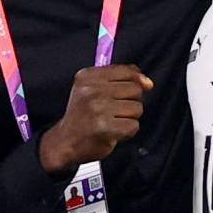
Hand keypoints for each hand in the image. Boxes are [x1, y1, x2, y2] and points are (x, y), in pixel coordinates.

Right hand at [38, 64, 152, 174]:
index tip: (134, 89)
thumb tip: (147, 82)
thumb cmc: (82, 116)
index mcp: (87, 76)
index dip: (136, 80)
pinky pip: (133, 126)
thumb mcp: (92, 89)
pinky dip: (127, 132)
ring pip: (136, 108)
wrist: (65, 141)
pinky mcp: (103, 127)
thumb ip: (119, 78)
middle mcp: (91, 90)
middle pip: (135, 89)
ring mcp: (97, 108)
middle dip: (130, 101)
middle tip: (114, 110)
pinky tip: (113, 132)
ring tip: (113, 121)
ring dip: (129, 118)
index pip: (126, 71)